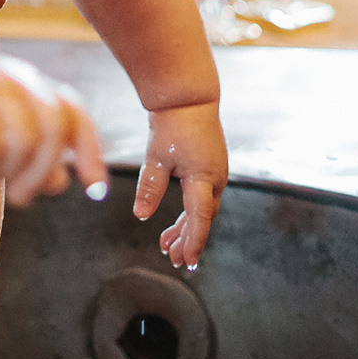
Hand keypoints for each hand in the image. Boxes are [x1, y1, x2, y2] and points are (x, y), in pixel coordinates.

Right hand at [0, 54, 107, 206]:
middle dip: (39, 172)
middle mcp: (8, 76)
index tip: (95, 189)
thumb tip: (64, 181)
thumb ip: (26, 157)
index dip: (91, 151)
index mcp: (22, 82)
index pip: (73, 112)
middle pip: (55, 131)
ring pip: (24, 144)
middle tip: (18, 198)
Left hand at [135, 101, 226, 267]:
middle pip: (202, 219)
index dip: (193, 242)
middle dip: (188, 240)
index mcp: (203, 178)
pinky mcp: (211, 168)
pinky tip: (177, 222)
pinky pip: (202, 197)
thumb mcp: (157, 157)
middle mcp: (215, 179)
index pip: (199, 219)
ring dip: (188, 228)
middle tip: (174, 260)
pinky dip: (191, 213)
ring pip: (203, 210)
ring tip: (168, 246)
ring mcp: (216, 173)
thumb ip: (150, 188)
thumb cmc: (173, 124)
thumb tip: (141, 215)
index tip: (187, 260)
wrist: (189, 98)